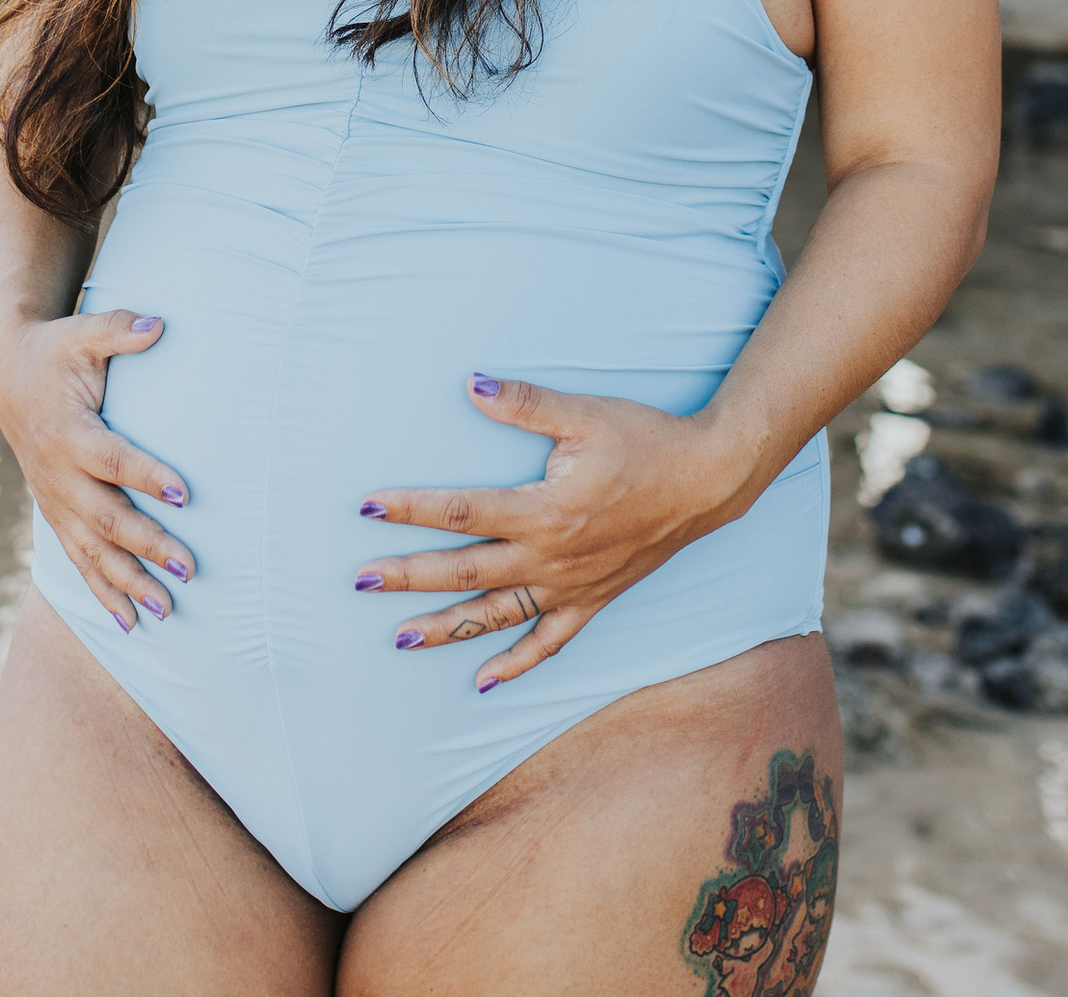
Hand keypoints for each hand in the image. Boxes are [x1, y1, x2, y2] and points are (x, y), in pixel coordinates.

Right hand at [0, 308, 195, 632]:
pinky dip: (102, 592)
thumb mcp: (82, 333)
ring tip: (168, 610)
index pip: (113, 459)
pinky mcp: (57, 514)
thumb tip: (157, 323)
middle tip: (189, 567)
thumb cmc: (56, 351)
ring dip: (129, 582)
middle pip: (107, 518)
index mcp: (70, 433)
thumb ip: (118, 330)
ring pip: (93, 551)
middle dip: (147, 545)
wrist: (9, 376)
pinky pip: (79, 561)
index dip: (146, 476)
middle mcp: (60, 475)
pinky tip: (130, 622)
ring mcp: (57, 501)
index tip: (184, 492)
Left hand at [354, 374, 755, 691]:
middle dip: (410, 576)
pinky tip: (482, 682)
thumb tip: (472, 385)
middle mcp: (551, 557)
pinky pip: (548, 642)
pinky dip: (515, 664)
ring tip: (399, 639)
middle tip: (361, 580)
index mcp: (544, 510)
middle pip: (466, 572)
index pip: (463, 511)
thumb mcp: (583, 414)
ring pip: (497, 616)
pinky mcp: (592, 600)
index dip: (413, 507)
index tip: (368, 506)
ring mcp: (571, 586)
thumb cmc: (644, 440)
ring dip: (448, 629)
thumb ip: (524, 402)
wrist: (706, 480)